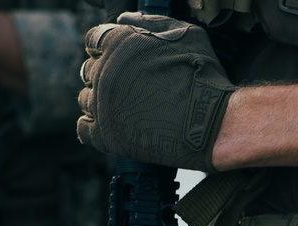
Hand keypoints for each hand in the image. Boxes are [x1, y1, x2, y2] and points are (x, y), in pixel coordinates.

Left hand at [77, 12, 234, 172]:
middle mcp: (104, 71)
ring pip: (87, 99)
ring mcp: (102, 104)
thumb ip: (151, 23)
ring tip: (132, 110)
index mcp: (118, 43)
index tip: (124, 62)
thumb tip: (125, 20)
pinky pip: (84, 128)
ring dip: (104, 103)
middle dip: (107, 77)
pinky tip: (118, 126)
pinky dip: (97, 127)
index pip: (94, 40)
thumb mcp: (187, 36)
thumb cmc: (204, 79)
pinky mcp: (105, 135)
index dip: (109, 50)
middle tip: (133, 89)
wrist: (213, 124)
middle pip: (89, 70)